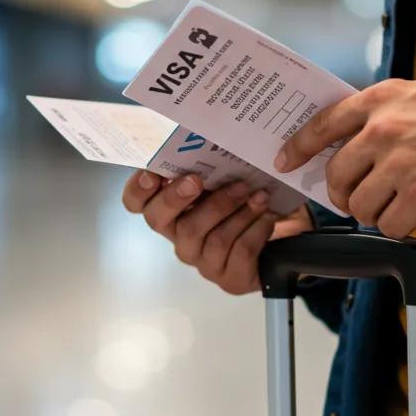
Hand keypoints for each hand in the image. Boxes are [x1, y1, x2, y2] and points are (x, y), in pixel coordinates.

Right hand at [122, 172, 312, 294]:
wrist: (278, 247)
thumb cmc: (244, 208)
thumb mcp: (227, 183)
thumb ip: (210, 168)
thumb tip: (205, 136)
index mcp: (173, 213)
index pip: (137, 205)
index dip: (137, 191)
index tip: (151, 175)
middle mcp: (181, 239)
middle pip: (162, 222)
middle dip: (177, 199)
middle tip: (196, 180)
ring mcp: (203, 262)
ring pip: (211, 237)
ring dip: (234, 210)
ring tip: (256, 194)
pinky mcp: (230, 279)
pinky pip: (240, 251)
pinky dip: (256, 229)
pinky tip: (267, 216)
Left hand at [273, 79, 415, 237]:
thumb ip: (379, 115)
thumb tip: (347, 145)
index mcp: (380, 100)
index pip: (322, 124)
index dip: (297, 147)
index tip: (284, 161)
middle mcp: (384, 130)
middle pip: (336, 175)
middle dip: (342, 193)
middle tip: (357, 198)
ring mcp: (401, 165)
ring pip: (359, 206)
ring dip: (371, 213)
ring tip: (392, 206)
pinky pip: (387, 225)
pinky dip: (396, 226)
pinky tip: (413, 214)